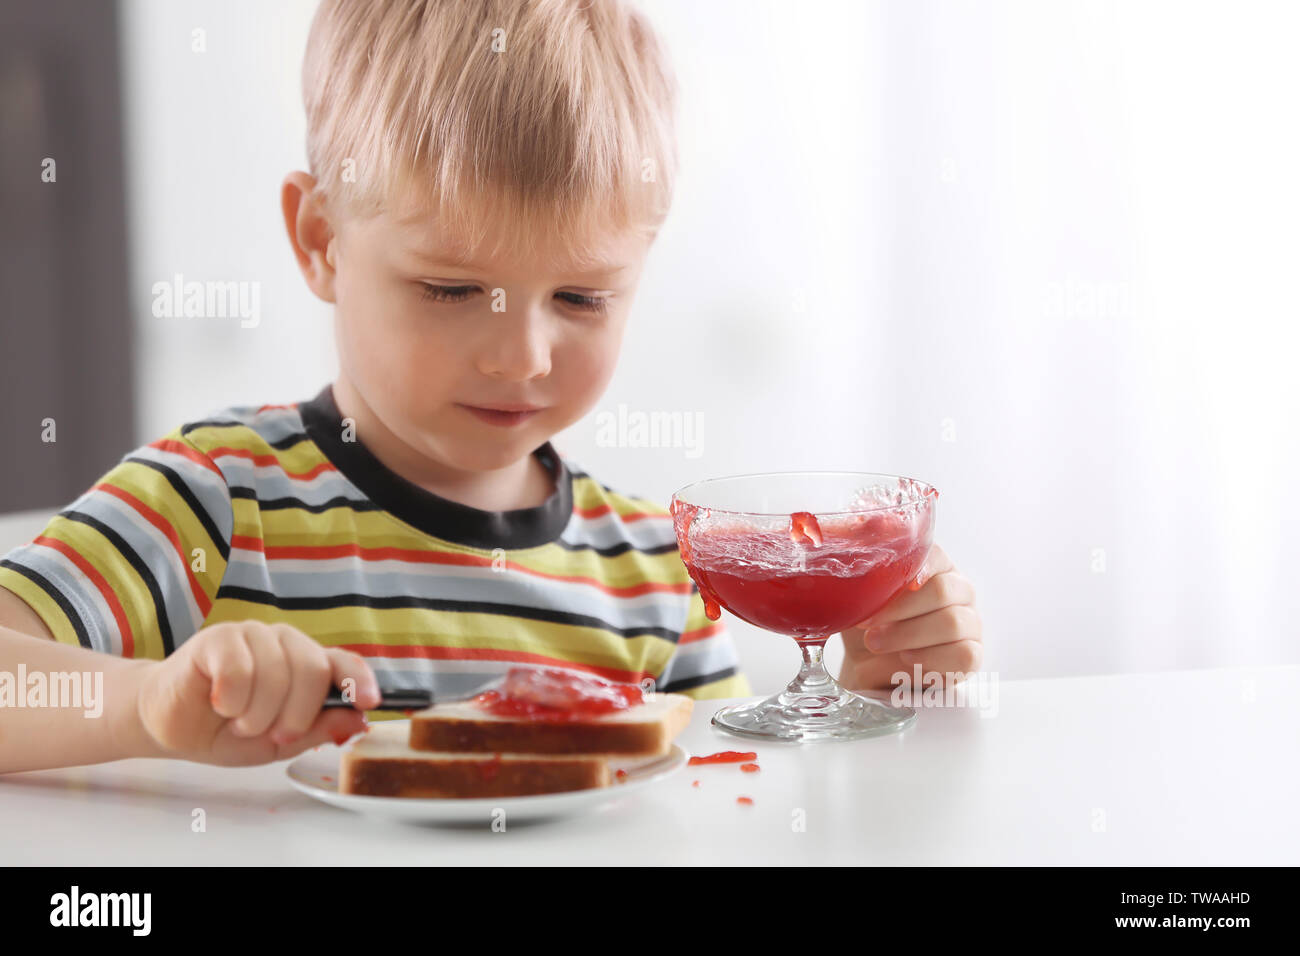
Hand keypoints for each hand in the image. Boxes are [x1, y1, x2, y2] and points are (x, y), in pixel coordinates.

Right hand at [131, 621, 380, 765]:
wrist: (171, 726)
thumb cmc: (227, 730)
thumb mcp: (278, 743)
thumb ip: (317, 730)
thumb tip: (358, 720)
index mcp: (306, 665)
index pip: (343, 663)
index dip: (360, 680)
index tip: (370, 702)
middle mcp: (285, 643)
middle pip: (312, 670)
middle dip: (295, 714)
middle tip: (273, 734)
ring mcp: (252, 635)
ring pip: (276, 673)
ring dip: (256, 713)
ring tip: (238, 720)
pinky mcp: (218, 637)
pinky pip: (239, 668)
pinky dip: (231, 699)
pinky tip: (219, 704)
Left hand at [838, 543, 981, 690]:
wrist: (867, 665)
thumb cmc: (868, 621)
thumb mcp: (858, 588)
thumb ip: (865, 554)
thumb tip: (863, 522)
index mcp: (935, 566)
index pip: (935, 554)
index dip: (913, 567)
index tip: (889, 584)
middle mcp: (958, 590)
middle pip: (942, 590)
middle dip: (899, 609)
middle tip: (867, 623)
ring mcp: (969, 623)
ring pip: (952, 623)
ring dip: (907, 634)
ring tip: (876, 642)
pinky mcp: (971, 656)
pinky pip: (964, 654)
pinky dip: (930, 657)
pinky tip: (906, 658)